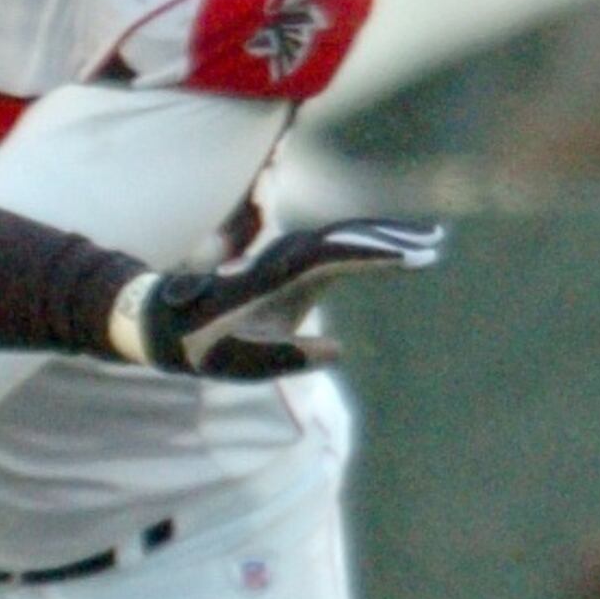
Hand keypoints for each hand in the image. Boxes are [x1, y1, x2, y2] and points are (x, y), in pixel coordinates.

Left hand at [111, 217, 443, 380]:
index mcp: (269, 280)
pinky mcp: (290, 265)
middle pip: (342, 238)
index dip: (370, 253)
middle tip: (436, 245)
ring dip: (386, 235)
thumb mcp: (237, 363)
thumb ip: (285, 359)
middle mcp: (278, 260)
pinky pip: (335, 246)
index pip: (327, 256)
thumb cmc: (200, 348)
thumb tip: (337, 351)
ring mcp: (284, 259)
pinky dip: (369, 244)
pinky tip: (400, 249)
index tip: (408, 257)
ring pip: (341, 237)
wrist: (163, 321)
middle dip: (389, 239)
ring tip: (433, 241)